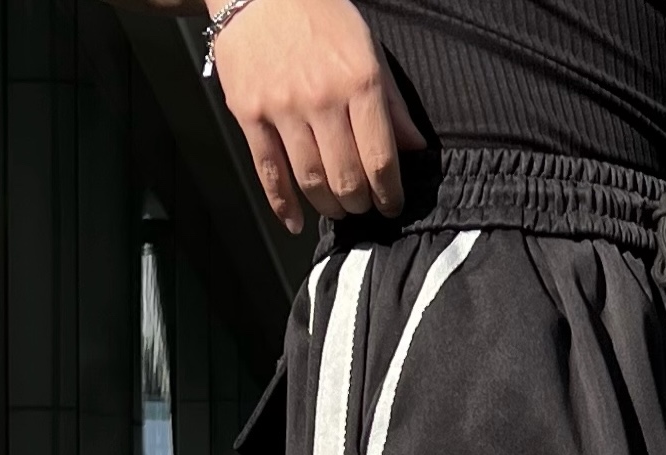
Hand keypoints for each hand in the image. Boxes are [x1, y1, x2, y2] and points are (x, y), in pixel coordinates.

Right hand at [204, 0, 425, 233]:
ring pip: (311, 181)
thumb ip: (392, 102)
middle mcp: (321, 99)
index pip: (380, 160)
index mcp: (358, 82)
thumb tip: (415, 148)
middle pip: (346, 179)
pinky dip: (283, 205)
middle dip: (360, 204)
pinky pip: (269, 172)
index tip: (392, 206)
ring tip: (337, 208)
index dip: (389, 193)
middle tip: (364, 207)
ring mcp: (282, 108)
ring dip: (328, 207)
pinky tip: (296, 223)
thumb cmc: (319, 13)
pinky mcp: (250, 114)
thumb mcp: (367, 48)